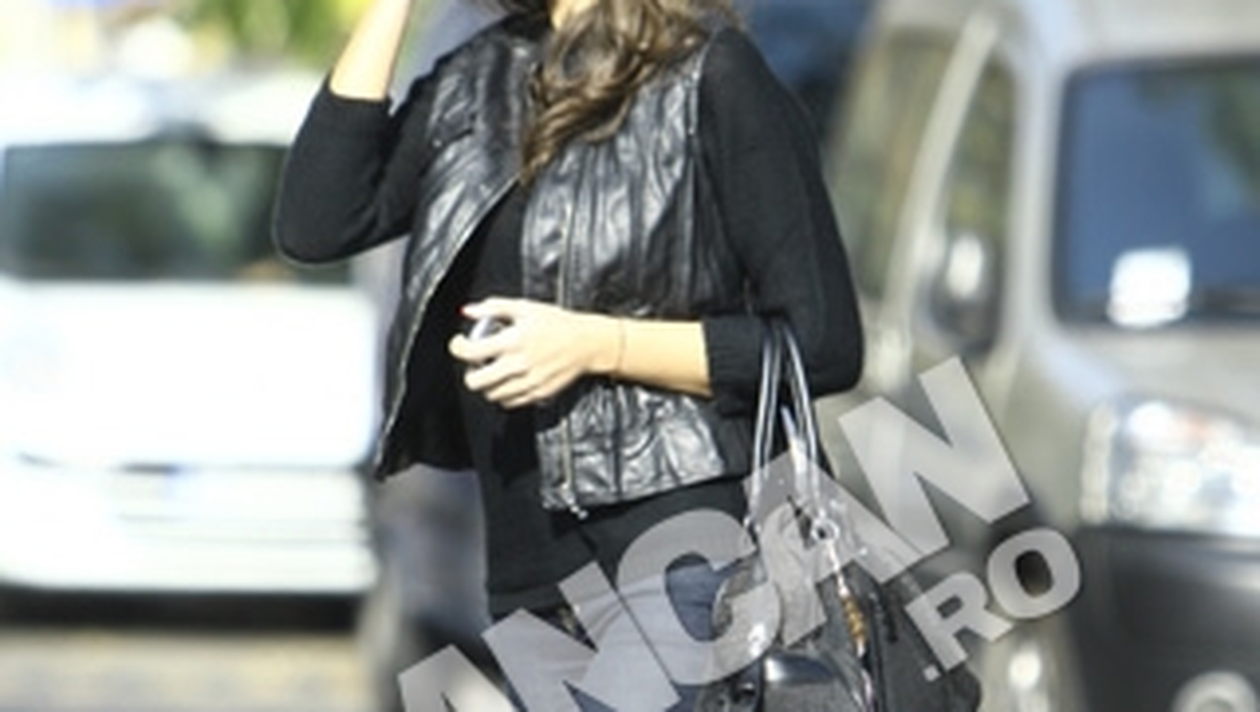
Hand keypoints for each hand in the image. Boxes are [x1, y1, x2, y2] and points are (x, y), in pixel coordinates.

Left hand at [448, 298, 617, 408]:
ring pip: (491, 394)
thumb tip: (468, 311)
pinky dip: (503, 394)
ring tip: (494, 371)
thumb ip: (494, 307)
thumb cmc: (558, 323)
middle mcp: (518, 364)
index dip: (457, 348)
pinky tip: (508, 380)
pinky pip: (510, 402)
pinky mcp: (538, 394)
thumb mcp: (525, 307)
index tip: (459, 343)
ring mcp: (528, 382)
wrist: (587, 343)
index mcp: (513, 341)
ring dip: (487, 384)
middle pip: (476, 382)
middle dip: (469, 372)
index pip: (470, 352)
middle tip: (476, 363)